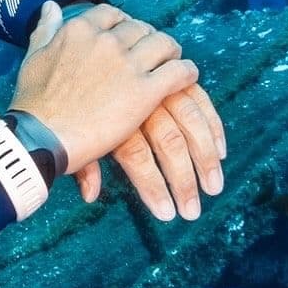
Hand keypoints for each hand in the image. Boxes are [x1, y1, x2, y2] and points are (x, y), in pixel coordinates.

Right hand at [7, 2, 201, 184]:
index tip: (126, 37)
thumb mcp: (33, 58)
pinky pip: (178, 72)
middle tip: (151, 54)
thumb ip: (46, 29)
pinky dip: (187, 72)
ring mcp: (127, 65)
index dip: (123, 25)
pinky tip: (187, 77)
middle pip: (141, 28)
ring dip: (171, 52)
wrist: (40, 138)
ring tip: (172, 62)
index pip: (112, 14)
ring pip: (164, 44)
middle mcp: (106, 41)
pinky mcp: (145, 91)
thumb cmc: (33, 103)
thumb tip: (52, 6)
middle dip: (148, 38)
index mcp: (79, 30)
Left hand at [72, 78, 227, 220]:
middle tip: (192, 213)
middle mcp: (133, 101)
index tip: (168, 215)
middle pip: (169, 141)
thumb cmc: (72, 111)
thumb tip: (91, 195)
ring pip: (188, 119)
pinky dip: (211, 125)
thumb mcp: (76, 135)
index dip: (154, 188)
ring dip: (204, 158)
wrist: (68, 73)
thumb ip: (86, 167)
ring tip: (214, 189)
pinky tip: (220, 152)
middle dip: (184, 181)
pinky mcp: (169, 83)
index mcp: (110, 116)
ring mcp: (154, 87)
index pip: (137, 157)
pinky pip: (197, 100)